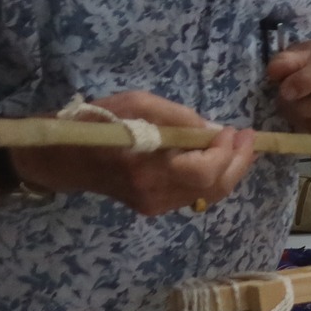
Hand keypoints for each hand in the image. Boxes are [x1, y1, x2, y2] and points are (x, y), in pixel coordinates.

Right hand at [15, 91, 257, 216]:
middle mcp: (154, 194)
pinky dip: (211, 177)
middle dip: (238, 162)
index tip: (232, 129)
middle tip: (248, 137)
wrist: (61, 156)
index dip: (226, 152)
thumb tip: (214, 130)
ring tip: (238, 145)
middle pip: (213, 188)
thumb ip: (179, 117)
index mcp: (146, 169)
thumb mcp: (137, 104)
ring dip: (229, 170)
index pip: (203, 172)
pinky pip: (193, 195)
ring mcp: (154, 205)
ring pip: (207, 195)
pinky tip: (216, 157)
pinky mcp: (153, 207)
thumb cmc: (97, 122)